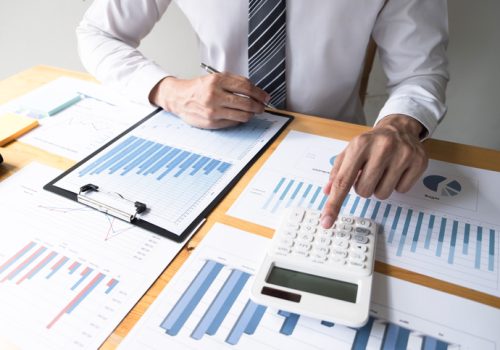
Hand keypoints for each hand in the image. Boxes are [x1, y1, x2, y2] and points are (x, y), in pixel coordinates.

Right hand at [149, 73, 269, 128]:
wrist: (179, 98)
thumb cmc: (199, 88)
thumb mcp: (215, 78)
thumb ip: (234, 82)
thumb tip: (255, 91)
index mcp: (217, 81)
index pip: (246, 87)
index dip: (259, 93)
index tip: (265, 96)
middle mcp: (215, 95)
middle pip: (247, 103)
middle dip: (258, 106)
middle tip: (262, 106)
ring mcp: (213, 110)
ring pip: (242, 115)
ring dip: (251, 114)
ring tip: (252, 112)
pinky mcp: (212, 122)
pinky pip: (233, 123)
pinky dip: (239, 119)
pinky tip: (238, 116)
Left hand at [320, 114, 427, 227]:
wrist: (398, 128)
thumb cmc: (370, 144)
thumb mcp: (350, 152)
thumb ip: (337, 172)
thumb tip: (328, 192)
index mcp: (360, 145)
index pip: (343, 181)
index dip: (334, 203)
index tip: (326, 221)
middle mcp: (382, 147)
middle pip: (364, 191)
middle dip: (364, 187)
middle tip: (369, 173)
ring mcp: (403, 154)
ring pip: (383, 194)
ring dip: (380, 187)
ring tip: (382, 171)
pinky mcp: (419, 161)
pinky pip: (402, 190)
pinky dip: (397, 184)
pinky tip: (397, 170)